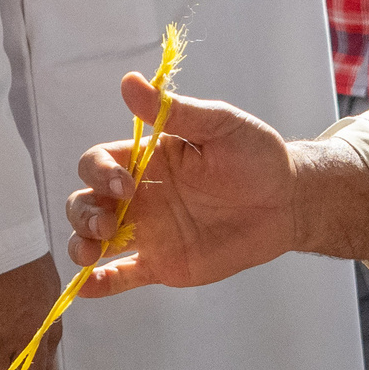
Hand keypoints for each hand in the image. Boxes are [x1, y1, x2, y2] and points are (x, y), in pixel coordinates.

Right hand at [64, 74, 368, 297]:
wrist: (288, 201)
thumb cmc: (256, 156)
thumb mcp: (219, 125)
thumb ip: (174, 111)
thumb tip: (130, 81)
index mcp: (146, 160)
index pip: (98, 163)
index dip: (99, 173)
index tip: (126, 185)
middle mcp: (139, 196)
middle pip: (85, 202)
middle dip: (83, 213)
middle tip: (106, 224)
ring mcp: (148, 232)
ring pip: (94, 241)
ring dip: (80, 246)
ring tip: (90, 255)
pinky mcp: (163, 265)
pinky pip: (122, 276)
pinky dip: (98, 284)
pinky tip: (87, 288)